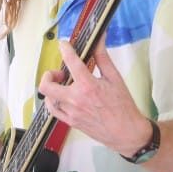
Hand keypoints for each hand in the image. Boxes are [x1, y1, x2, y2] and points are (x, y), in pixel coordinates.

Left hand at [37, 35, 151, 157]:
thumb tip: (99, 39)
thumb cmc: (123, 105)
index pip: (71, 62)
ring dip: (52, 88)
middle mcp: (76, 99)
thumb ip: (103, 57)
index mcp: (88, 86)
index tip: (63, 44)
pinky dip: (54, 101)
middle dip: (49, 74)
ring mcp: (71, 112)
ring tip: (64, 86)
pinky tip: (63, 97)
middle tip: (61, 73)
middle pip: (47, 85)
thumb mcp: (115, 78)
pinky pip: (53, 110)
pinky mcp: (70, 122)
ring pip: (48, 98)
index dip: (65, 49)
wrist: (126, 132)